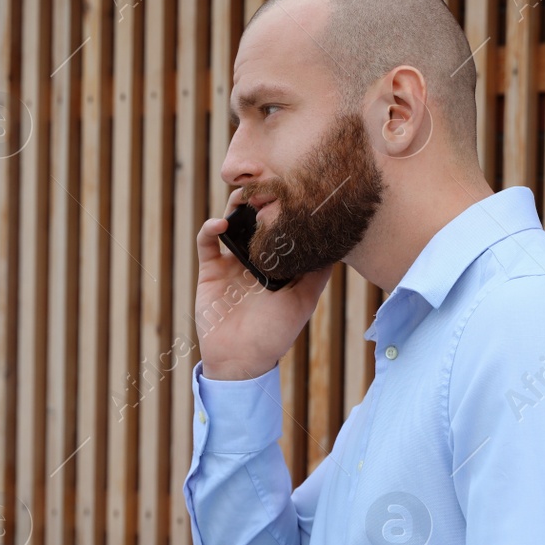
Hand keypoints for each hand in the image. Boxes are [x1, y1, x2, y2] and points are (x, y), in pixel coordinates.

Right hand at [194, 187, 334, 380]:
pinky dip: (210, 228)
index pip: (281, 227)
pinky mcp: (210, 269)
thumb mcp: (304, 302)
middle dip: (260, 200)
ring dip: (236, 206)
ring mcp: (232, 262)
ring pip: (232, 223)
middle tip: (266, 185)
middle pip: (256, 219)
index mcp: (278, 263)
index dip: (284, 207)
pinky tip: (221, 224)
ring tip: (244, 197)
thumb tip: (336, 245)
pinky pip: (207, 242)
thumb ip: (316, 274)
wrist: (241, 359)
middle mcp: (255, 258)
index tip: (292, 188)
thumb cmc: (275, 334)